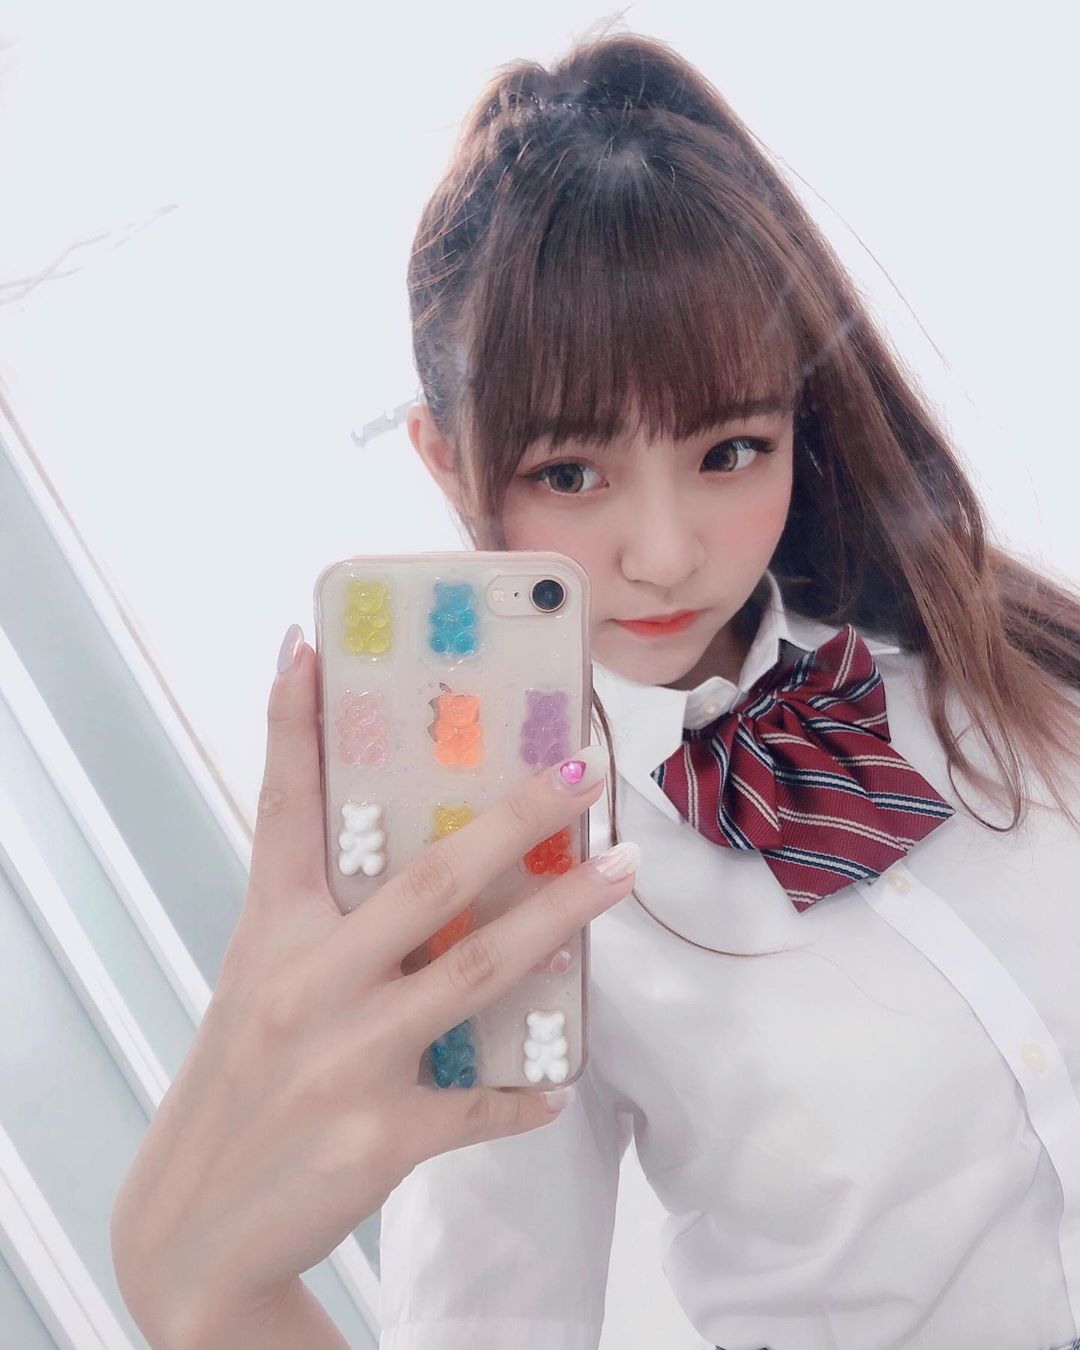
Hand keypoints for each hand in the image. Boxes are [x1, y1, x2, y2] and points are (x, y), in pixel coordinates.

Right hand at [109, 628, 637, 1348]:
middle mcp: (305, 984)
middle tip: (579, 768)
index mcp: (269, 935)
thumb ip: (325, 924)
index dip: (292, 726)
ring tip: (619, 872)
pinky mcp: (381, 1136)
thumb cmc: (241, 1080)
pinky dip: (523, 1092)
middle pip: (428, 881)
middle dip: (512, 816)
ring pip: (478, 971)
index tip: (310, 647)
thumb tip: (423, 865)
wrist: (194, 1229)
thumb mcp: (260, 984)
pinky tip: (555, 1079)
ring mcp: (345, 1060)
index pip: (282, 811)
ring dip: (560, 917)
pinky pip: (478, 1104)